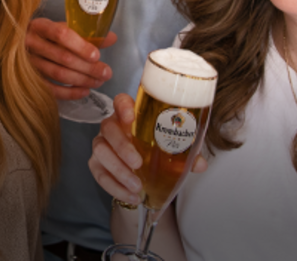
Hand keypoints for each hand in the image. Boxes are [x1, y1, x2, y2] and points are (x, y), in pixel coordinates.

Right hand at [26, 17, 115, 99]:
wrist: (20, 43)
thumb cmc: (47, 35)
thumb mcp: (64, 28)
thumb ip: (86, 34)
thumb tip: (111, 38)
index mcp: (41, 26)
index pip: (60, 33)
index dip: (80, 46)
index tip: (96, 55)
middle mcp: (31, 43)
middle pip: (62, 57)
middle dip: (87, 67)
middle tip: (106, 73)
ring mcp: (28, 62)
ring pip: (57, 74)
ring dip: (81, 80)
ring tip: (98, 82)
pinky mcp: (30, 79)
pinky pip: (50, 89)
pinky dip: (69, 92)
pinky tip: (84, 91)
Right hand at [89, 93, 207, 206]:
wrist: (142, 173)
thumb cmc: (155, 152)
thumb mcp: (172, 150)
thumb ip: (185, 154)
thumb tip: (199, 164)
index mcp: (130, 116)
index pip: (120, 101)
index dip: (123, 106)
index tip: (130, 116)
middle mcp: (112, 126)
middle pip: (108, 127)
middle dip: (122, 146)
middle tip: (138, 163)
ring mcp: (102, 144)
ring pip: (100, 150)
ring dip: (118, 170)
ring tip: (137, 186)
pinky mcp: (96, 164)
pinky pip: (99, 174)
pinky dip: (115, 187)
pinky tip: (130, 195)